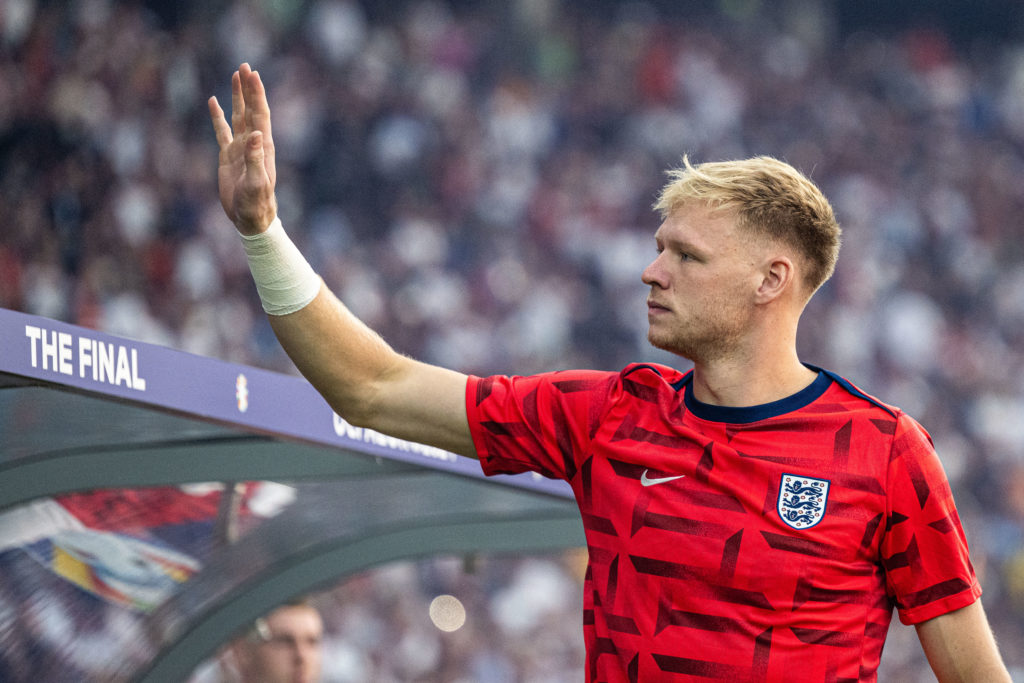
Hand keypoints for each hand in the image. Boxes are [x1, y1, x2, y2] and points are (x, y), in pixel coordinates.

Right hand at [208, 63, 277, 234]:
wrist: (250, 218)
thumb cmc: (256, 204)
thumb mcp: (256, 183)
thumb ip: (256, 159)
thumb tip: (257, 134)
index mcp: (263, 147)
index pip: (260, 114)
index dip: (256, 94)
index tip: (253, 74)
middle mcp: (253, 144)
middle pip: (250, 110)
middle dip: (248, 88)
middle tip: (245, 66)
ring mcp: (240, 148)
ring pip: (238, 116)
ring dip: (237, 97)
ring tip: (235, 76)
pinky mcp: (228, 156)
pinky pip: (222, 131)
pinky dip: (218, 116)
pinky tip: (214, 102)